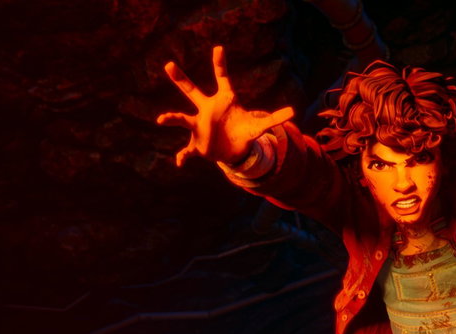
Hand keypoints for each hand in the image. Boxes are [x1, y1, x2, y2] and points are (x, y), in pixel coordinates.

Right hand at [156, 46, 293, 166]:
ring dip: (172, 119)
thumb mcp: (260, 126)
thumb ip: (274, 118)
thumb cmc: (244, 131)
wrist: (234, 149)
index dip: (220, 65)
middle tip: (169, 64)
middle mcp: (207, 110)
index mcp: (224, 101)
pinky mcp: (197, 145)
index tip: (219, 48)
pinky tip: (178, 162)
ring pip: (182, 119)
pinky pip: (187, 152)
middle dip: (181, 79)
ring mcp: (200, 126)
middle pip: (192, 92)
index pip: (222, 79)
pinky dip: (182, 157)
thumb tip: (293, 112)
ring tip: (162, 119)